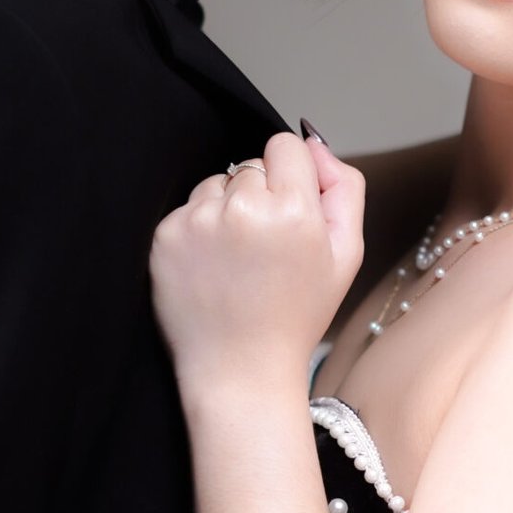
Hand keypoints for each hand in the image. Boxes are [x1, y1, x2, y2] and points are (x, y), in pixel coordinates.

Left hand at [151, 130, 364, 396]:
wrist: (240, 369)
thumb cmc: (297, 315)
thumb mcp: (346, 254)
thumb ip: (344, 188)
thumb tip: (316, 143)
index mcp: (293, 209)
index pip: (286, 144)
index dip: (292, 176)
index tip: (291, 212)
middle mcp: (243, 207)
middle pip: (251, 164)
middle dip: (260, 195)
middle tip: (266, 249)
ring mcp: (199, 220)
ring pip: (217, 184)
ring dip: (227, 210)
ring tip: (238, 261)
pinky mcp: (167, 236)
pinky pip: (188, 209)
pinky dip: (200, 231)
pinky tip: (213, 268)